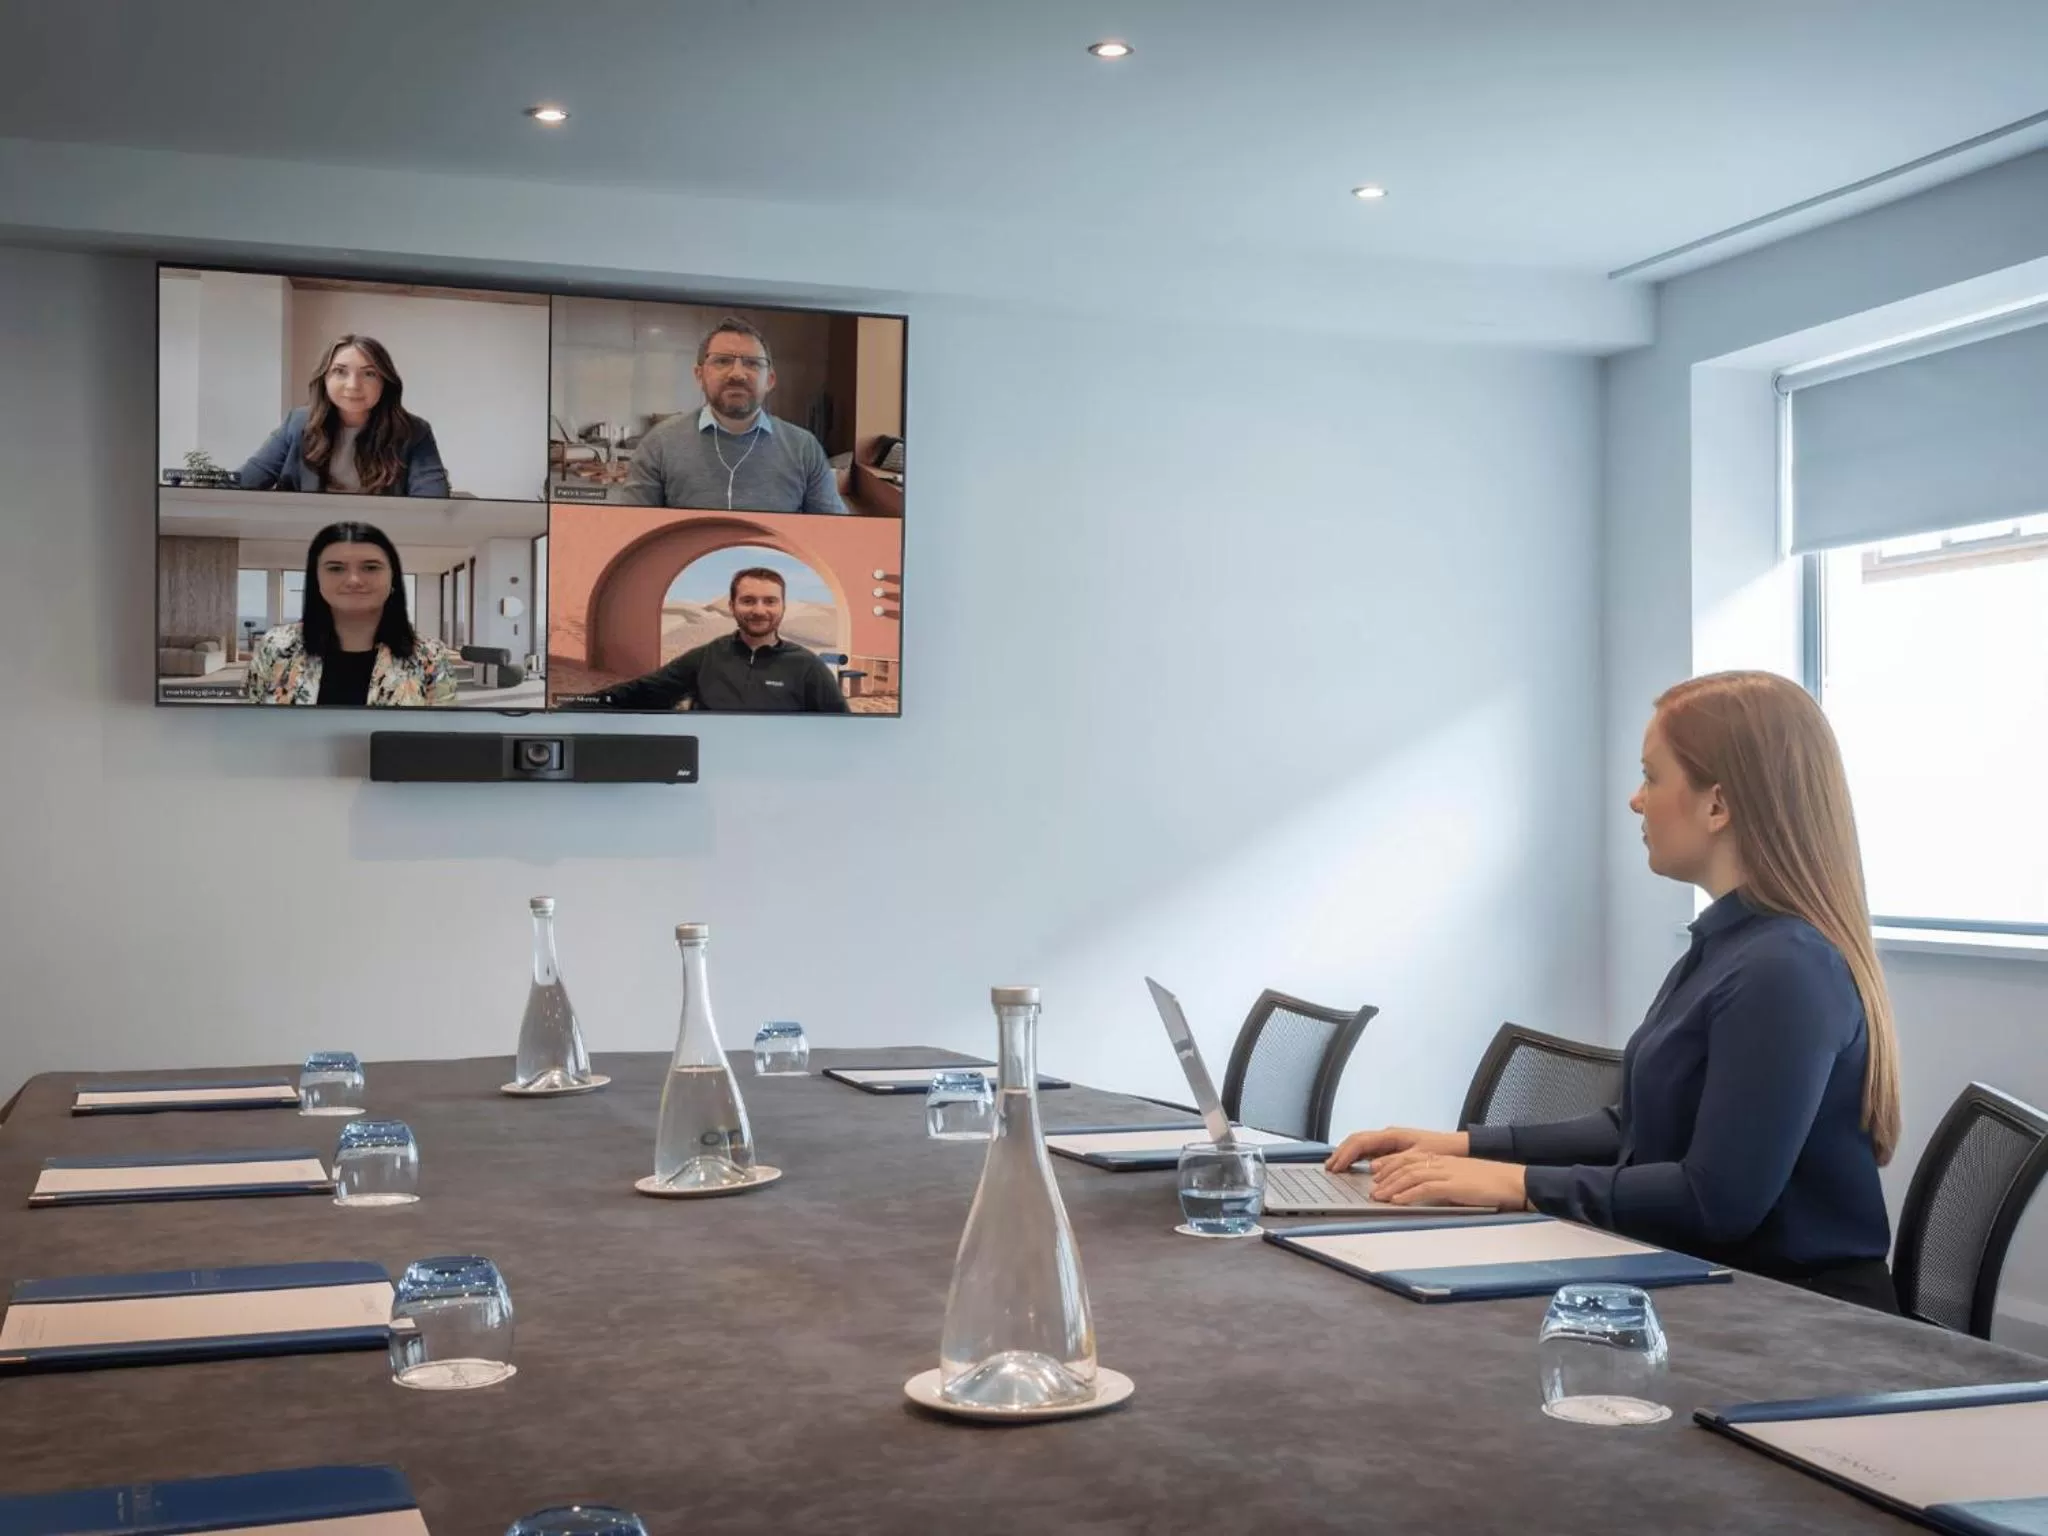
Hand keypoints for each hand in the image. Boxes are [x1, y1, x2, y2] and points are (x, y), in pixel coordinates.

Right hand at [1325, 1126, 1469, 1171]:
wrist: (1457, 1147)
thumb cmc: (1441, 1149)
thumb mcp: (1418, 1157)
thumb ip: (1395, 1162)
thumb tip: (1373, 1168)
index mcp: (1392, 1135)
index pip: (1360, 1142)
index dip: (1346, 1154)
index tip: (1336, 1166)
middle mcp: (1388, 1135)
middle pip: (1356, 1141)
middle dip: (1341, 1153)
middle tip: (1329, 1167)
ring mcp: (1389, 1141)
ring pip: (1361, 1144)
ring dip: (1347, 1154)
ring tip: (1336, 1166)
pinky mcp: (1393, 1148)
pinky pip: (1369, 1150)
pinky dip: (1357, 1157)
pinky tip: (1352, 1165)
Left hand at [1368, 1150, 1528, 1210]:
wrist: (1512, 1182)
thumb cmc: (1489, 1183)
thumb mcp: (1461, 1178)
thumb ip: (1443, 1181)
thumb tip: (1426, 1191)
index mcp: (1443, 1159)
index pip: (1409, 1158)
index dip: (1390, 1165)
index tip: (1377, 1174)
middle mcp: (1441, 1162)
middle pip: (1405, 1164)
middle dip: (1386, 1176)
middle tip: (1372, 1188)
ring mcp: (1447, 1172)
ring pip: (1410, 1175)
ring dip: (1391, 1187)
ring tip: (1378, 1196)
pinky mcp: (1453, 1185)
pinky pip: (1425, 1187)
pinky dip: (1407, 1194)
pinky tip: (1397, 1201)